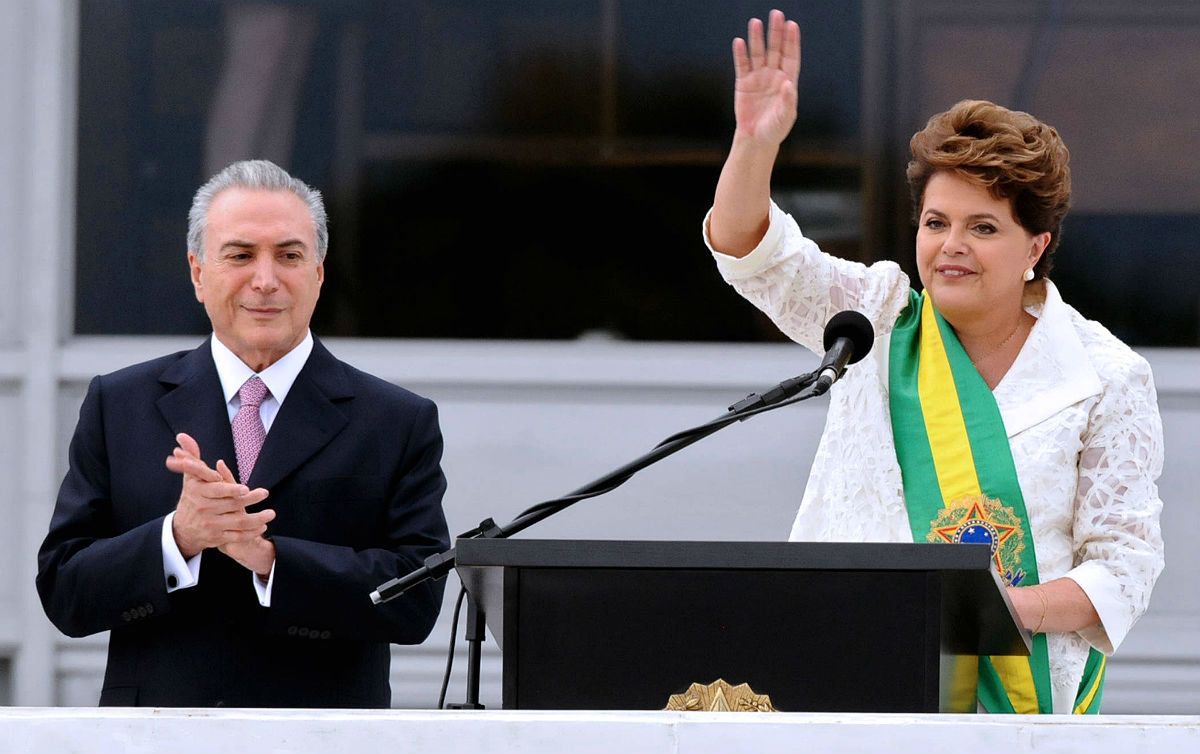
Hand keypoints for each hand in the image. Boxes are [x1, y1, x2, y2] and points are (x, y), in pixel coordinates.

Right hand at [165, 433, 273, 568]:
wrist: (183, 529)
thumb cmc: (191, 497)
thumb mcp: (190, 477)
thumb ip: (191, 457)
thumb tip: (182, 436)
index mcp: (198, 493)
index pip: (216, 491)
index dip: (230, 489)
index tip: (245, 488)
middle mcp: (204, 510)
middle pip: (231, 505)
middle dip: (250, 500)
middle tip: (265, 493)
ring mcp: (211, 525)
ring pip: (237, 522)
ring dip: (256, 519)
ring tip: (271, 513)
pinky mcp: (217, 538)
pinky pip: (237, 536)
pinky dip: (250, 533)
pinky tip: (262, 527)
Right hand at [732, 9, 800, 146]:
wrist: (756, 139)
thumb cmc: (775, 129)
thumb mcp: (785, 117)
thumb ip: (788, 100)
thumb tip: (789, 83)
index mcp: (788, 81)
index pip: (791, 56)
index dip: (791, 41)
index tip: (792, 25)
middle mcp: (774, 75)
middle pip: (775, 49)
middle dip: (776, 32)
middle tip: (776, 14)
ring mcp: (758, 77)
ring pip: (758, 54)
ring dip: (757, 38)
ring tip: (755, 22)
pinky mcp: (743, 83)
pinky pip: (742, 65)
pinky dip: (740, 54)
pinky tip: (739, 42)